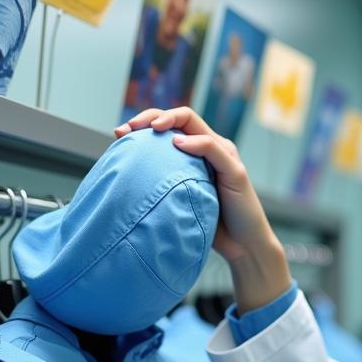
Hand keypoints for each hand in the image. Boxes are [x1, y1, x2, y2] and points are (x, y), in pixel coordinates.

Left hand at [113, 108, 291, 311]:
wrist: (242, 246)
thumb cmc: (212, 225)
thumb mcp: (180, 200)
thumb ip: (163, 184)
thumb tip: (126, 180)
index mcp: (197, 152)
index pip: (170, 125)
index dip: (143, 122)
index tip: (119, 134)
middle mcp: (211, 147)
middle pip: (179, 116)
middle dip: (150, 116)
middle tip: (128, 127)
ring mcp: (224, 156)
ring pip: (193, 123)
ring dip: (169, 120)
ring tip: (149, 129)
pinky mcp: (235, 170)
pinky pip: (212, 147)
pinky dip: (193, 142)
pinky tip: (177, 144)